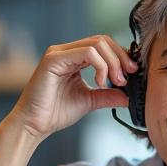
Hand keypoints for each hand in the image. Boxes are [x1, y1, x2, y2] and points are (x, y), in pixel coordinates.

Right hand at [9, 35, 136, 140]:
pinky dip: (100, 66)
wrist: (34, 125)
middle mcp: (66, 51)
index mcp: (73, 57)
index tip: (132, 73)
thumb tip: (128, 96)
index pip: (103, 45)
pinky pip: (86, 52)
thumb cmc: (55, 113)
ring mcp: (59, 53)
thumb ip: (107, 95)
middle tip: (127, 77)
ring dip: (113, 62)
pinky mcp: (54, 59)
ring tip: (116, 82)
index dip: (121, 56)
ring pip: (97, 44)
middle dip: (120, 57)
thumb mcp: (89, 101)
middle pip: (102, 40)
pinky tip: (101, 82)